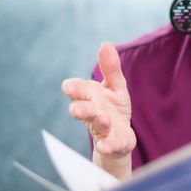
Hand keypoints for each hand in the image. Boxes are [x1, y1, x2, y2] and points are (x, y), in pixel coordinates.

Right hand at [62, 42, 134, 179]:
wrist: (121, 137)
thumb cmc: (113, 108)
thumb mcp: (116, 86)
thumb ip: (110, 68)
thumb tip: (105, 44)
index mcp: (90, 96)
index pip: (77, 90)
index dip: (72, 89)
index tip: (69, 88)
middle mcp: (92, 112)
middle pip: (83, 109)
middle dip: (79, 109)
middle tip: (75, 110)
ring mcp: (101, 129)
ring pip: (96, 125)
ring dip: (97, 122)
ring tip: (103, 119)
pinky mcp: (112, 143)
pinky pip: (108, 145)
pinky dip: (107, 146)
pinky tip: (106, 146)